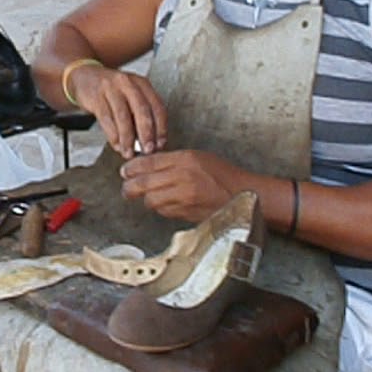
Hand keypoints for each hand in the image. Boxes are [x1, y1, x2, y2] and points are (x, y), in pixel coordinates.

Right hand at [68, 65, 167, 158]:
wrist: (83, 76)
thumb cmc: (111, 90)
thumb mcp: (130, 95)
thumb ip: (140, 114)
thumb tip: (151, 141)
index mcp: (142, 83)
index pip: (157, 106)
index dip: (161, 127)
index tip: (160, 144)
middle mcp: (128, 83)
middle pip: (141, 110)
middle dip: (146, 133)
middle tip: (148, 150)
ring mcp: (111, 88)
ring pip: (123, 116)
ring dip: (127, 138)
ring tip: (129, 152)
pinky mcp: (96, 96)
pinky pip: (106, 118)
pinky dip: (112, 135)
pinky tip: (116, 144)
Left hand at [120, 150, 239, 221]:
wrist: (246, 194)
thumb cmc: (224, 175)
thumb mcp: (199, 157)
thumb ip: (173, 161)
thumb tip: (149, 166)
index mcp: (185, 160)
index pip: (149, 163)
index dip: (132, 168)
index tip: (125, 171)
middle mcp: (183, 178)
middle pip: (144, 184)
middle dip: (130, 187)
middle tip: (127, 188)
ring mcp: (184, 198)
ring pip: (151, 201)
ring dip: (146, 200)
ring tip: (146, 197)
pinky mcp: (187, 213)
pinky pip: (165, 212)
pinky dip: (161, 209)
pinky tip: (164, 204)